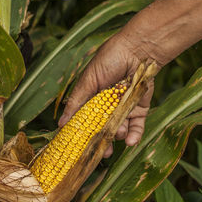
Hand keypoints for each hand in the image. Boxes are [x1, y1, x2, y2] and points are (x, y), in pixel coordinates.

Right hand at [58, 32, 158, 157]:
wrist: (139, 49)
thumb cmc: (110, 59)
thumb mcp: (88, 81)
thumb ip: (76, 102)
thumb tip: (61, 124)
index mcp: (93, 101)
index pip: (86, 122)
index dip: (84, 135)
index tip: (80, 148)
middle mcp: (107, 107)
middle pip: (103, 130)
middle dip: (102, 143)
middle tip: (101, 152)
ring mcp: (124, 109)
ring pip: (119, 130)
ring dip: (118, 136)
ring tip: (118, 133)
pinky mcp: (140, 109)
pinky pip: (137, 126)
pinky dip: (135, 135)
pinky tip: (130, 141)